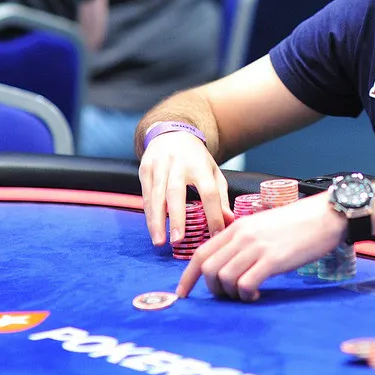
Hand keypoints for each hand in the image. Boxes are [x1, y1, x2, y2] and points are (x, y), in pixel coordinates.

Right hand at [137, 130, 232, 245]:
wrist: (171, 132)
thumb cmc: (196, 158)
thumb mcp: (213, 172)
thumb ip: (220, 197)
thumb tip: (229, 221)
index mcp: (200, 165)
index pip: (209, 192)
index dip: (213, 214)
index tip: (215, 235)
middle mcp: (179, 164)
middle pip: (176, 193)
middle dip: (177, 218)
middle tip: (178, 241)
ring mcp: (159, 165)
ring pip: (156, 195)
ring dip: (156, 220)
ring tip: (160, 242)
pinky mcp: (145, 168)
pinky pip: (146, 195)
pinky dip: (149, 213)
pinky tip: (153, 229)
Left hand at [176, 194, 345, 301]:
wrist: (326, 216)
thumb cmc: (298, 224)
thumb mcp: (263, 226)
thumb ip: (244, 241)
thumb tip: (229, 265)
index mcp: (237, 227)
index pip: (201, 253)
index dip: (188, 277)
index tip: (183, 293)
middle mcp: (242, 236)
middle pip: (208, 268)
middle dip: (212, 289)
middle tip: (229, 296)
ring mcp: (256, 247)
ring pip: (224, 278)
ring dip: (231, 294)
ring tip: (247, 295)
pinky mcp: (272, 260)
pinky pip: (246, 284)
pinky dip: (247, 295)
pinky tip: (257, 294)